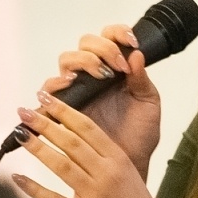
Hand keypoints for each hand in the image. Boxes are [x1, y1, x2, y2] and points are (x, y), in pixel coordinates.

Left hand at [10, 91, 175, 197]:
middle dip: (45, 123)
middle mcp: (107, 174)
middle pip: (72, 142)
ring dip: (38, 148)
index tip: (47, 99)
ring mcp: (95, 196)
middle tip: (24, 112)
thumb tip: (77, 138)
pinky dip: (34, 188)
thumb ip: (105, 157)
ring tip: (20, 135)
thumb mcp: (128, 174)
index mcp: (119, 160)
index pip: (88, 128)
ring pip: (61, 165)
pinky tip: (18, 178)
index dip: (64, 111)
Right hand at [42, 25, 160, 176]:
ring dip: (81, 62)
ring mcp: (77, 91)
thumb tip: (137, 53)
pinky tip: (68, 85)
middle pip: (84, 45)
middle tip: (116, 67)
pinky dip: (55, 85)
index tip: (131, 42)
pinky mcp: (63, 108)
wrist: (130, 164)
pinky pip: (50, 92)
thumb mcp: (148, 104)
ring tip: (97, 74)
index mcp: (116, 69)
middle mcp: (93, 76)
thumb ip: (142, 79)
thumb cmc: (139, 135)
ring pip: (66, 62)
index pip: (110, 37)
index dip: (117, 33)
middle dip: (100, 49)